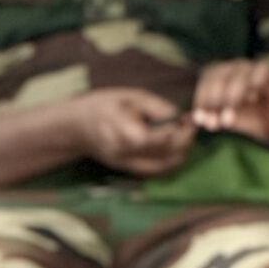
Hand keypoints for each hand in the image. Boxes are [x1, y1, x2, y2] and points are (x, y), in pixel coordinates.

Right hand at [70, 87, 194, 176]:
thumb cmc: (104, 105)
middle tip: (190, 127)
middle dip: (184, 142)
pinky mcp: (128, 170)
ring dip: (180, 154)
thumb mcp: (129, 96)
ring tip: (185, 136)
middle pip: (162, 156)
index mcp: (119, 129)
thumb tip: (180, 118)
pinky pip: (156, 171)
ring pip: (162, 168)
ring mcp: (124, 164)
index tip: (188, 119)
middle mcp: (122, 152)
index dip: (176, 132)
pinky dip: (171, 162)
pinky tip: (175, 147)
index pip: (154, 139)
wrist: (78, 127)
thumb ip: (156, 107)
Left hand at [193, 61, 268, 146]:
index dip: (202, 99)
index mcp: (219, 76)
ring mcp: (252, 68)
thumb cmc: (251, 122)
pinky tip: (252, 98)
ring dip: (231, 96)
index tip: (201, 120)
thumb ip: (215, 118)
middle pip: (219, 75)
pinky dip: (255, 82)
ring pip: (238, 73)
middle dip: (214, 100)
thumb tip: (196, 118)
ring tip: (228, 118)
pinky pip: (261, 70)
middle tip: (216, 121)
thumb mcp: (230, 121)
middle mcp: (234, 68)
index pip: (206, 80)